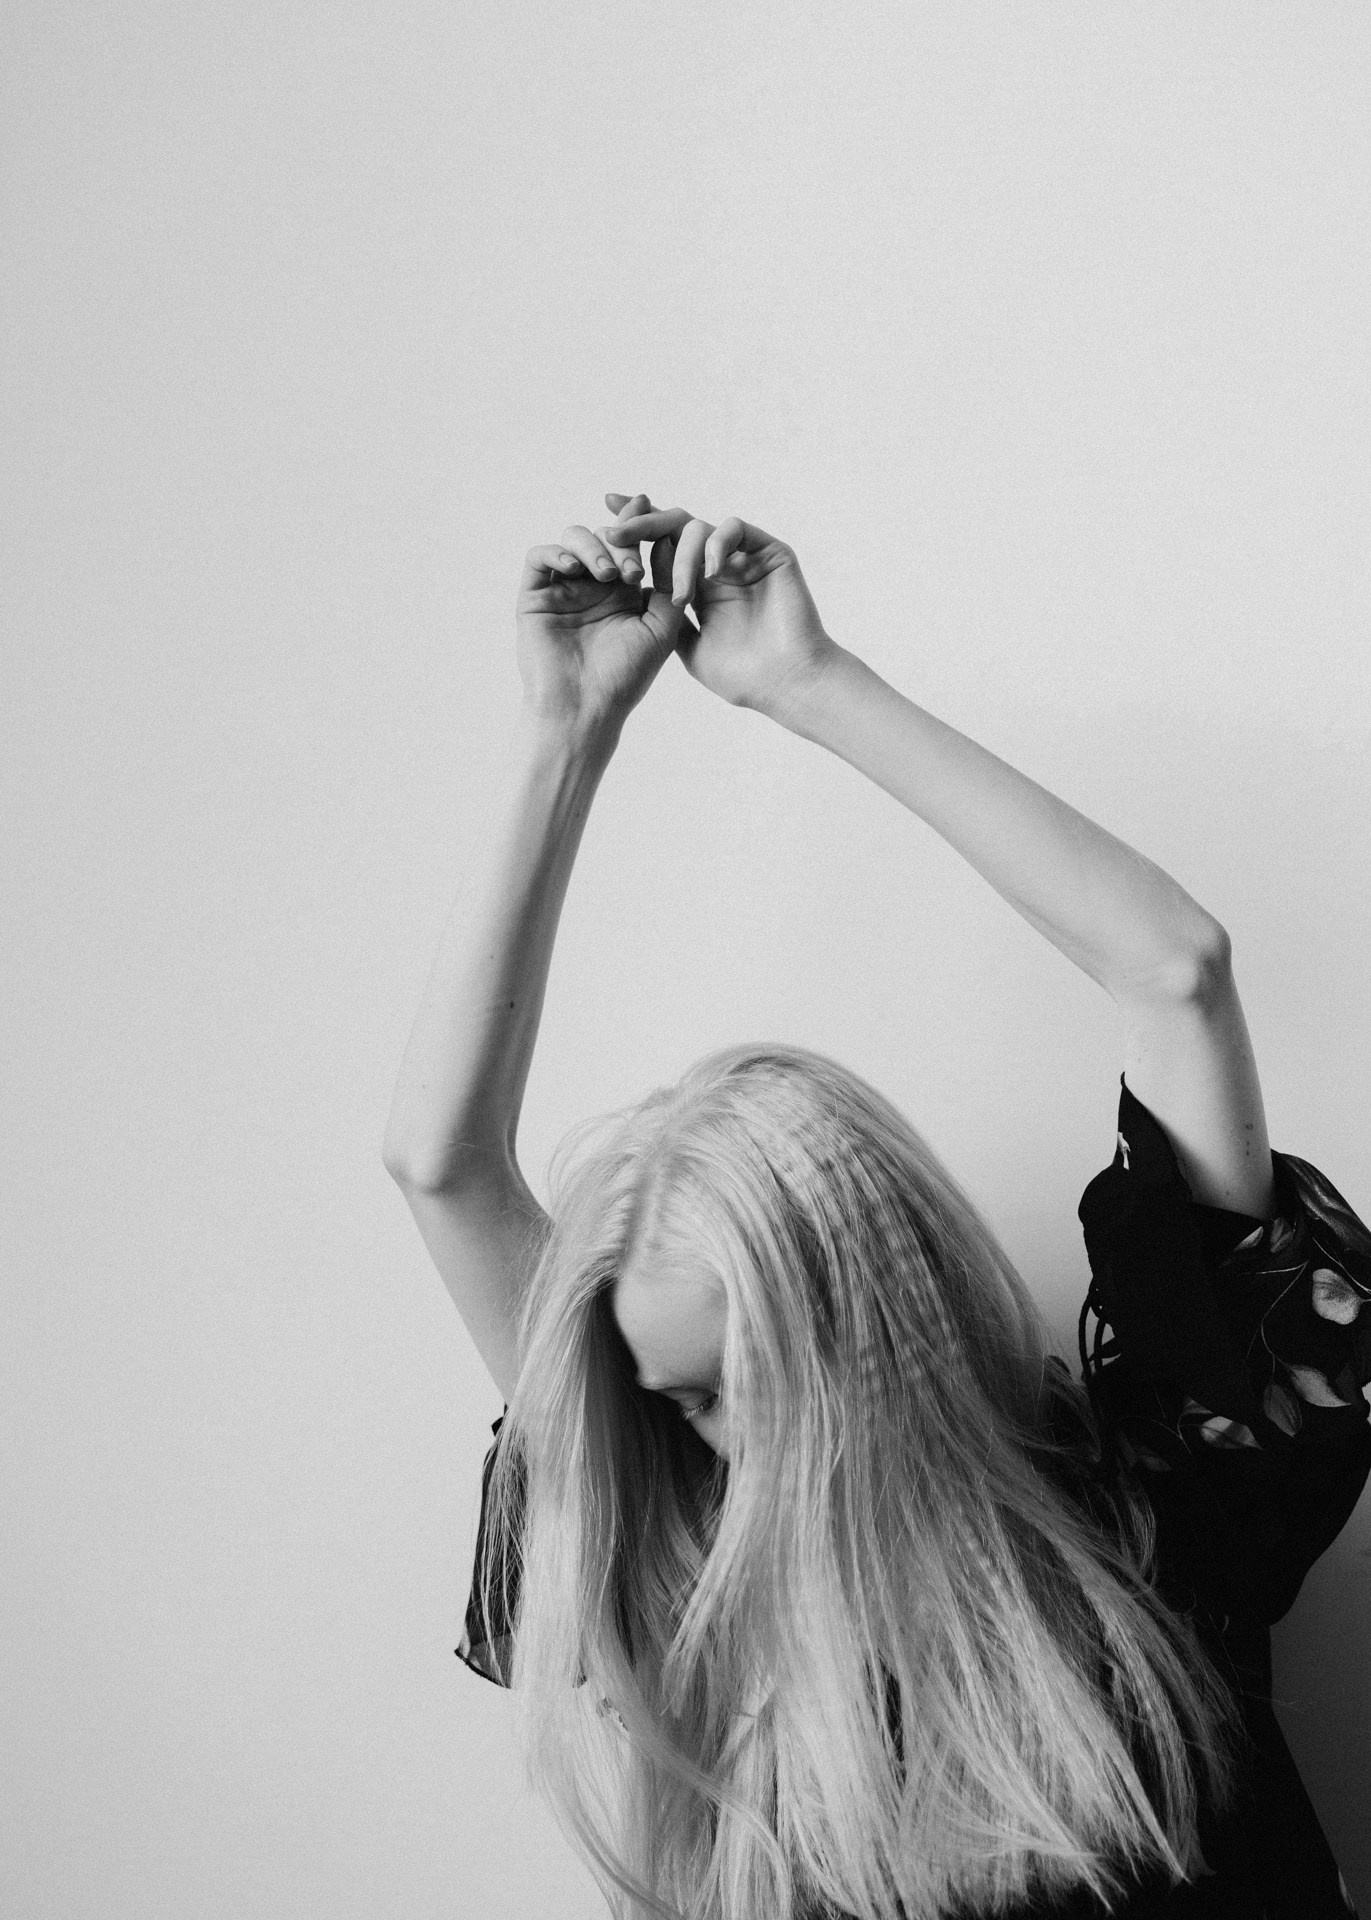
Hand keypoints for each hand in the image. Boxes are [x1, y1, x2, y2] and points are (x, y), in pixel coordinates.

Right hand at [516, 494, 688, 745]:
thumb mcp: (661, 629)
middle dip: (621, 544)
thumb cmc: (625, 677)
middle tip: (632, 572)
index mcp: (623, 592)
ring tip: (606, 575)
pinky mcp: (535, 596)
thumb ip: (670, 586)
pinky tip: (573, 567)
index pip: (630, 544)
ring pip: (573, 537)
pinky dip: (556, 552)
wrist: (584, 709)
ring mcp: (563, 589)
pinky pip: (539, 556)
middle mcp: (592, 586)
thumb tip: (670, 541)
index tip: (649, 503)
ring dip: (593, 547)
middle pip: (604, 536)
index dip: (637, 519)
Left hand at [602, 495, 836, 724]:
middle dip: (643, 525)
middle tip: (616, 532)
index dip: (636, 531)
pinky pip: (734, 529)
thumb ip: (666, 618)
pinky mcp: (770, 552)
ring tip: (681, 595)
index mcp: (699, 584)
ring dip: (682, 558)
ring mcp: (744, 557)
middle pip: (675, 527)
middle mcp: (719, 565)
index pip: (662, 547)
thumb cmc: (744, 677)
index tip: (606, 524)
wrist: (786, 684)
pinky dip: (716, 545)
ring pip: (699, 528)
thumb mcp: (689, 649)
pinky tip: (710, 574)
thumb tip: (635, 598)